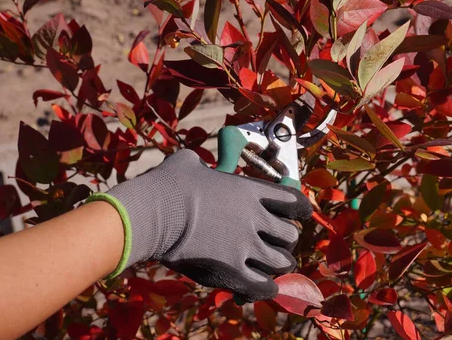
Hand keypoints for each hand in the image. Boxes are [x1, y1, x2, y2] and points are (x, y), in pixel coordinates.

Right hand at [102, 149, 312, 301]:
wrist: (152, 213)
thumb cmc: (167, 185)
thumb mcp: (187, 163)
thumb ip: (200, 164)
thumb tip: (194, 163)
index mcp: (249, 191)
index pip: (294, 201)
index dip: (299, 209)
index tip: (296, 215)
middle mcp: (254, 218)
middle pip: (291, 236)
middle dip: (285, 240)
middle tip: (273, 243)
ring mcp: (245, 247)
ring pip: (282, 262)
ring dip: (276, 265)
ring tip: (268, 266)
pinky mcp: (231, 272)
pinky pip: (262, 287)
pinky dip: (265, 288)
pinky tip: (261, 286)